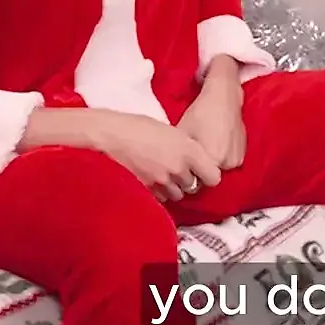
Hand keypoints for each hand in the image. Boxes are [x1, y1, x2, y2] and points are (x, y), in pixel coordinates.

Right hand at [83, 109, 223, 201]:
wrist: (110, 135)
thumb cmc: (138, 126)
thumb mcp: (171, 131)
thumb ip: (186, 147)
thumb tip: (193, 159)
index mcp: (189, 150)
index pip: (214, 176)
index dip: (209, 175)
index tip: (203, 171)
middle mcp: (179, 168)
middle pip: (193, 186)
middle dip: (187, 180)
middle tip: (176, 170)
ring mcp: (162, 181)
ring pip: (177, 195)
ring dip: (173, 188)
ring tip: (162, 174)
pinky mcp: (147, 190)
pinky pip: (160, 198)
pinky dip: (158, 192)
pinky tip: (150, 180)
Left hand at [178, 71, 246, 170]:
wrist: (224, 96)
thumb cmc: (200, 114)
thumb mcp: (182, 135)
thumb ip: (179, 158)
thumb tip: (173, 171)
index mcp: (212, 161)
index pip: (197, 182)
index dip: (190, 175)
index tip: (185, 166)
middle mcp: (228, 164)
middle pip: (209, 177)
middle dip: (201, 170)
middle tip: (195, 156)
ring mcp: (238, 159)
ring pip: (220, 170)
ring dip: (213, 164)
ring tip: (206, 148)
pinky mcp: (244, 152)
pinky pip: (229, 161)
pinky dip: (223, 157)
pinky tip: (216, 143)